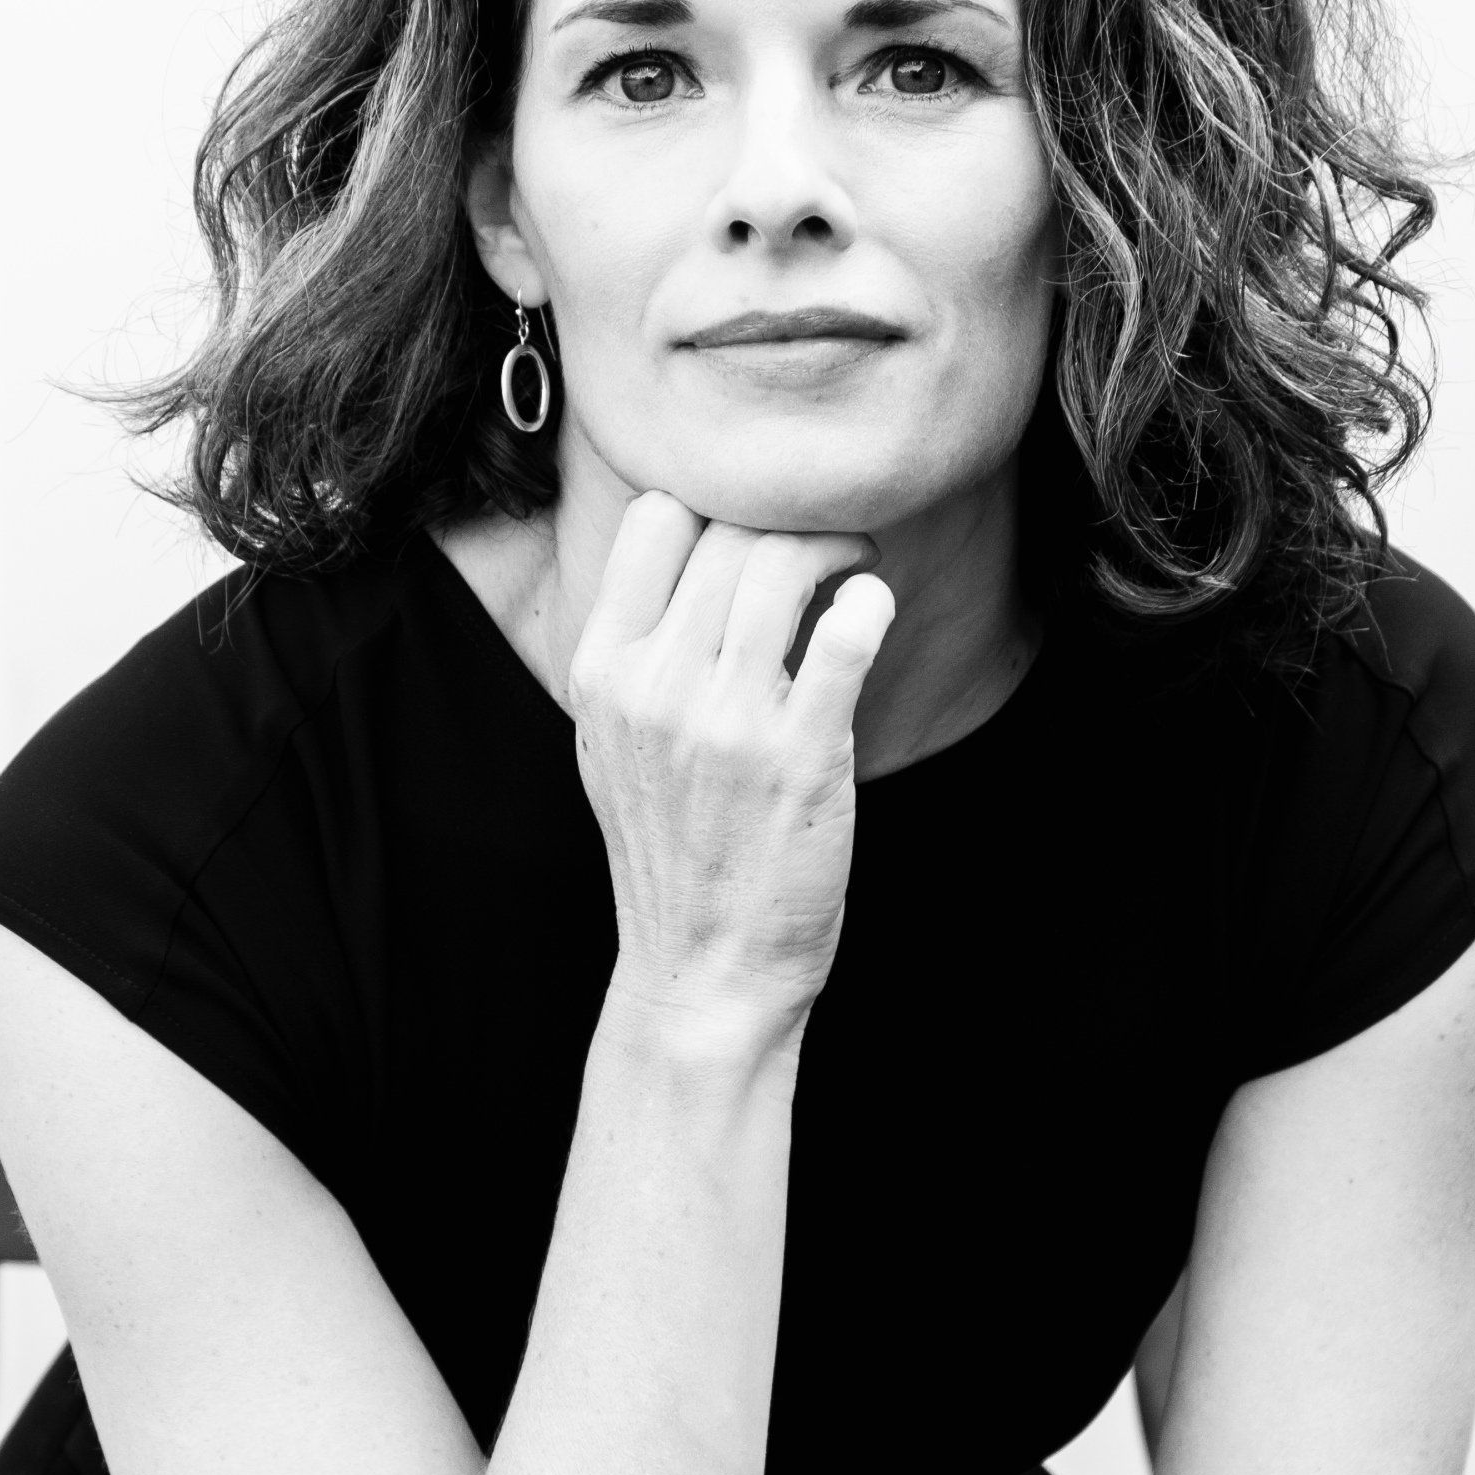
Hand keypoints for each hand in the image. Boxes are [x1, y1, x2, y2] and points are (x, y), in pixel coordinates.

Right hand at [568, 494, 895, 1037]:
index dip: (715, 505)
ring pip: (783, 562)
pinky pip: (847, 631)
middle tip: (829, 545)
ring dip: (838, 546)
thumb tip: (694, 550)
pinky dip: (870, 601)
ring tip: (857, 566)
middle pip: (729, 531)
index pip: (655, 519)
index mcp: (602, 671)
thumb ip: (637, 651)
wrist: (704, 969)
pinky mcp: (801, 754)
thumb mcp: (612, 745)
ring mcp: (725, 720)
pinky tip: (872, 609)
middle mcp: (654, 686)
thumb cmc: (673, 852)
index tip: (755, 530)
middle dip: (792, 519)